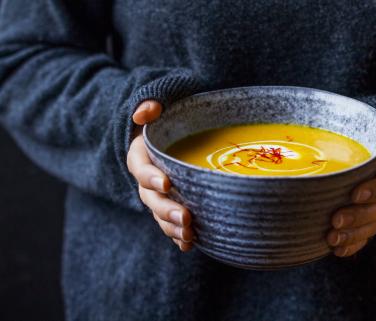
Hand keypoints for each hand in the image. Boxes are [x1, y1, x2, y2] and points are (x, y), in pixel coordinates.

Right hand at [127, 100, 193, 251]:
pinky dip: (177, 235)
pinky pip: (169, 223)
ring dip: (172, 227)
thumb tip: (144, 112)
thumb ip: (152, 105)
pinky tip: (189, 244)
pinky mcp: (170, 205)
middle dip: (166, 209)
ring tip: (188, 235)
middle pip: (151, 197)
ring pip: (160, 214)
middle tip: (185, 217)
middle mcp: (147, 179)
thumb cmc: (171, 120)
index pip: (140, 167)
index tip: (167, 183)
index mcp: (141, 155)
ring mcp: (158, 195)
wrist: (175, 135)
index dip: (150, 176)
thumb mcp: (162, 106)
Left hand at [327, 119, 375, 256]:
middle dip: (357, 218)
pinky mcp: (365, 221)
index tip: (355, 194)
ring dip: (352, 236)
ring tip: (331, 239)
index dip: (374, 190)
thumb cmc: (368, 137)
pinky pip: (363, 237)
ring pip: (370, 227)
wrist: (364, 152)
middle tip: (335, 221)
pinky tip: (336, 251)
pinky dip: (351, 246)